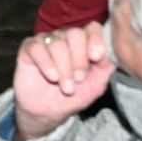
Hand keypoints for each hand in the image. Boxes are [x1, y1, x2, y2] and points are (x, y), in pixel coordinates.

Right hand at [12, 23, 113, 140]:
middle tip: (78, 79)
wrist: (47, 112)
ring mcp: (46, 41)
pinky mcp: (28, 48)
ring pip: (57, 44)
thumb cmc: (72, 97)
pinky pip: (37, 48)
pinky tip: (51, 77)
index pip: (92, 28)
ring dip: (64, 69)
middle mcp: (65, 37)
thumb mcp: (95, 86)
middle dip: (79, 59)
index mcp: (84, 43)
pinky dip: (46, 64)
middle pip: (75, 34)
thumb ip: (105, 68)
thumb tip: (112, 53)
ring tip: (66, 87)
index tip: (96, 57)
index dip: (95, 39)